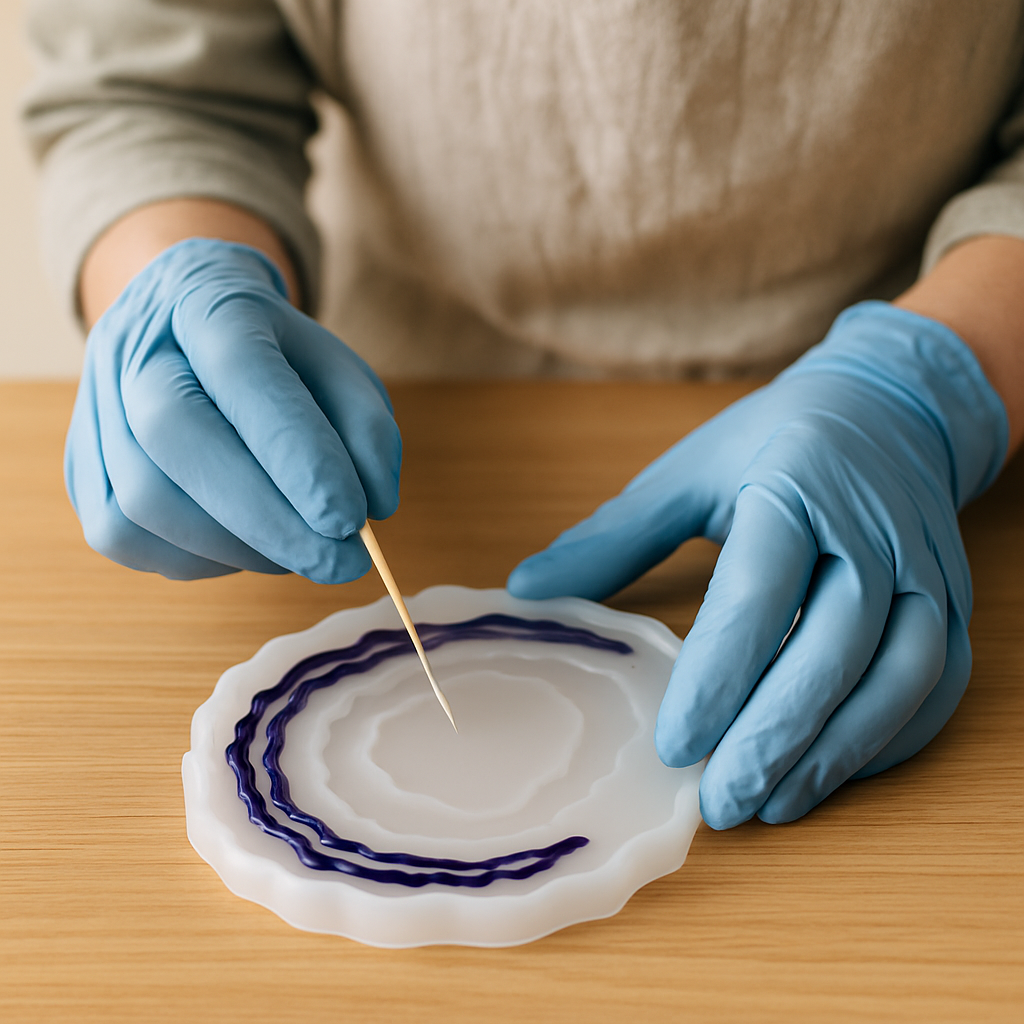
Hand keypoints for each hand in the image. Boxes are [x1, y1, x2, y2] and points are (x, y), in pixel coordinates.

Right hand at [66, 238, 400, 581]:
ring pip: (144, 499)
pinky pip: (125, 536)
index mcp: (208, 305)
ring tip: (300, 551)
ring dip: (238, 547)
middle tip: (339, 564)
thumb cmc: (276, 356)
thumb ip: (367, 430)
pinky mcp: (81, 468)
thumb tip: (372, 509)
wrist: (185, 323)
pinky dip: (199, 559)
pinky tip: (247, 547)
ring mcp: (95, 407)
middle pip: (174, 433)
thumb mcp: (339, 370)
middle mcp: (133, 348)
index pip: (243, 371)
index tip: (349, 519)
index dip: (295, 452)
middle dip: (266, 519)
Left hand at [508, 302, 1006, 826]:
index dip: (718, 676)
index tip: (674, 745)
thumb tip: (527, 590)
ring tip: (773, 804)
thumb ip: (613, 536)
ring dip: (837, 752)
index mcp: (792, 487)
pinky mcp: (951, 599)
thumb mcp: (688, 473)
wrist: (892, 408)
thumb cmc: (775, 441)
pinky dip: (891, 738)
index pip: (757, 592)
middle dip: (775, 736)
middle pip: (832, 647)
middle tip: (720, 801)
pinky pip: (936, 682)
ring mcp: (923, 568)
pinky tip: (835, 773)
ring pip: (896, 676)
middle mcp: (869, 531)